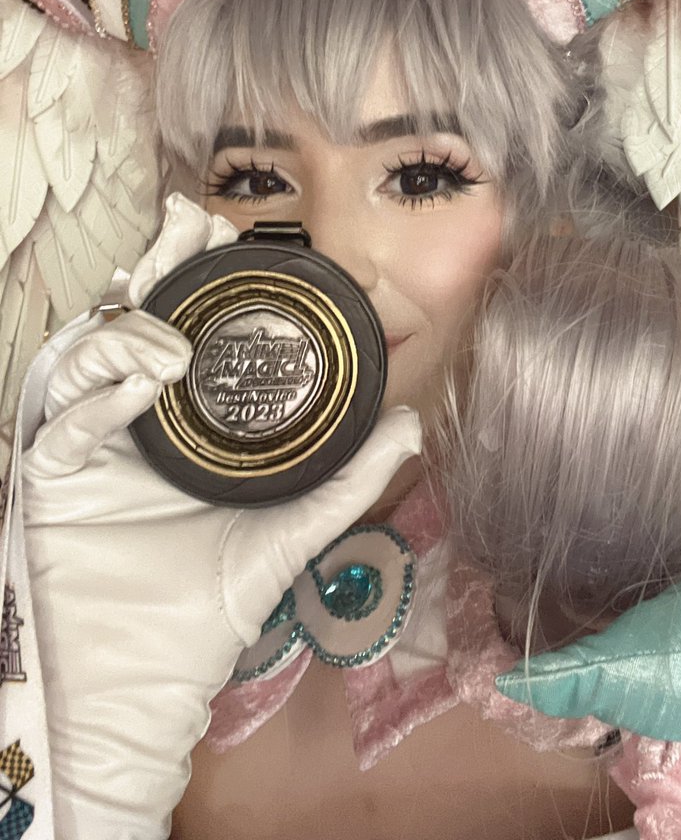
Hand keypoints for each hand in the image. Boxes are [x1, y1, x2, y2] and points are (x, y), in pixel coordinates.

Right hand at [24, 194, 421, 838]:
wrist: (153, 672)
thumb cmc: (212, 600)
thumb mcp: (293, 527)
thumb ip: (351, 477)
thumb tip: (412, 424)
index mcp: (181, 419)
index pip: (184, 326)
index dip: (197, 274)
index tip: (224, 229)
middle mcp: (131, 417)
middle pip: (133, 320)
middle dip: (159, 266)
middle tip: (188, 222)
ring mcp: (89, 444)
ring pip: (87, 358)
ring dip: (127, 335)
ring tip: (169, 343)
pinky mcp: (52, 481)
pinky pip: (62, 427)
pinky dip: (97, 402)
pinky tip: (137, 389)